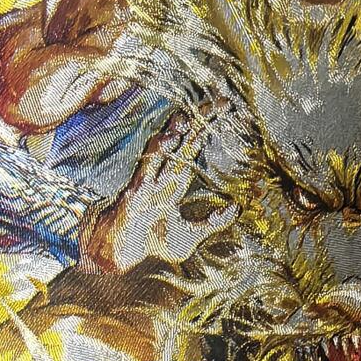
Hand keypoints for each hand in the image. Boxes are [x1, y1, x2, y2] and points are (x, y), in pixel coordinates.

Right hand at [87, 110, 236, 270]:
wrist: (123, 256)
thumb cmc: (153, 243)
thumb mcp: (191, 236)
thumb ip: (213, 223)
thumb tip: (237, 208)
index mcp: (175, 182)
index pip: (192, 148)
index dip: (206, 128)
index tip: (224, 109)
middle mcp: (162, 177)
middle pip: (181, 143)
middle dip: (198, 122)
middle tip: (218, 103)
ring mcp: (148, 184)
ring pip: (161, 151)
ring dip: (173, 134)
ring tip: (188, 119)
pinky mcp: (135, 196)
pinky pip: (146, 171)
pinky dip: (156, 157)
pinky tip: (166, 142)